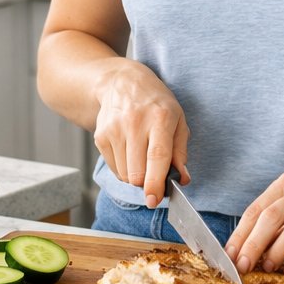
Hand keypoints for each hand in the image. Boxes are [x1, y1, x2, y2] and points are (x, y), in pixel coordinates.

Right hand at [93, 61, 189, 207]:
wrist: (122, 83)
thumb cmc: (155, 103)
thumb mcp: (178, 120)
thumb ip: (181, 152)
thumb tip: (182, 178)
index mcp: (160, 118)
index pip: (157, 156)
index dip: (155, 182)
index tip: (154, 199)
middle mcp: (135, 123)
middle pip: (137, 172)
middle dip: (147, 183)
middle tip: (155, 176)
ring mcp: (114, 130)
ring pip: (125, 175)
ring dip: (136, 176)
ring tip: (142, 156)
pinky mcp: (100, 137)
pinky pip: (114, 169)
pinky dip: (124, 169)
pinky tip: (129, 151)